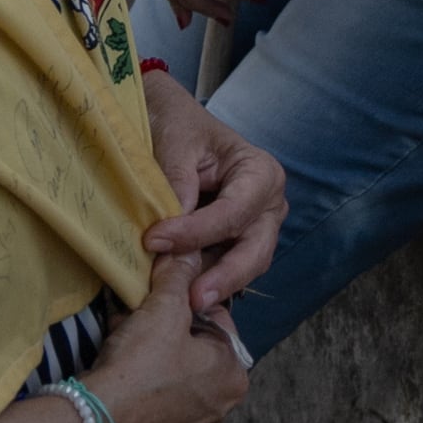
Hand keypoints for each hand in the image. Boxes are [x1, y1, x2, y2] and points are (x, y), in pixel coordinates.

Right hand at [81, 257, 256, 422]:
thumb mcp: (162, 309)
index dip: (185, 306)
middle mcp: (222, 411)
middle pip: (194, 356)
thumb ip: (178, 276)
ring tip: (122, 350)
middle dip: (166, 336)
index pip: (216, 324)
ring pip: (174, 384)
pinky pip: (154, 413)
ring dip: (153, 365)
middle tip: (136, 324)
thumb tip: (187, 249)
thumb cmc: (140, 364)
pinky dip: (141, 398)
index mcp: (234, 376)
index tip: (158, 302)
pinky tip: (118, 385)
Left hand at [138, 64, 285, 315]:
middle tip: (193, 299)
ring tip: (182, 301)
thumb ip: (177, 181)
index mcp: (260, 173)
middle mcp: (266, 205)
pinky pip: (224, 269)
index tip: (155, 240)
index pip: (234, 213)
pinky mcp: (233, 244)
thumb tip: (171, 224)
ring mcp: (254, 228)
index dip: (197, 232)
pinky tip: (181, 296)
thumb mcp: (176, 142)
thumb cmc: (177, 124)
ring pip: (244, 267)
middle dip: (224, 276)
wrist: (169, 121)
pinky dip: (204, 282)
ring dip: (214, 285)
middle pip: (254, 250)